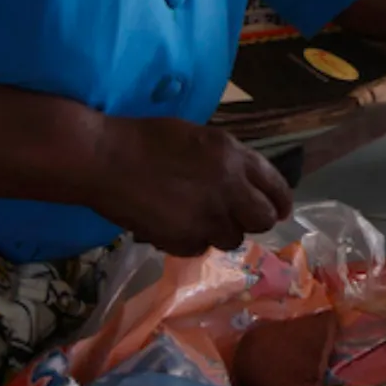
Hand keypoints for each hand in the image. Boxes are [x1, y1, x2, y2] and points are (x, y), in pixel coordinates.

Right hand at [89, 118, 294, 256]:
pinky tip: (175, 225)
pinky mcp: (182, 240)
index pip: (276, 186)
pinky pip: (200, 248)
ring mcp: (206, 218)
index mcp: (233, 157)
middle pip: (263, 219)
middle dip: (254, 219)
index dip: (280, 200)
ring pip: (232, 238)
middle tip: (237, 216)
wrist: (105, 160)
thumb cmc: (147, 139)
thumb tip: (246, 181)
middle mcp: (228, 189)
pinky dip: (193, 241)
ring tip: (198, 218)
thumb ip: (228, 160)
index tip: (279, 208)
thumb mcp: (199, 137)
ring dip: (221, 231)